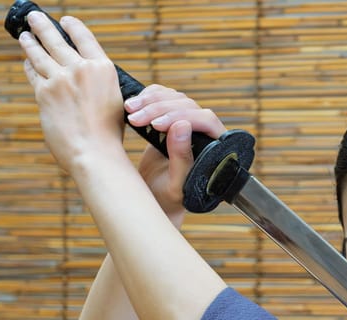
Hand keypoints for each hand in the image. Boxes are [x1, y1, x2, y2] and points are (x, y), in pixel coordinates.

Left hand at [20, 11, 123, 172]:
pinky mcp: (43, 93)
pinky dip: (29, 65)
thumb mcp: (113, 98)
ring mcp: (60, 79)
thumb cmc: (107, 132)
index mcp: (103, 68)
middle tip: (34, 18)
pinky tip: (27, 61)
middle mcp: (81, 69)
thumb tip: (78, 71)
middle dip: (43, 26)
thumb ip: (96, 81)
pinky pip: (33, 74)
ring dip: (30, 42)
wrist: (94, 152)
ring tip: (25, 35)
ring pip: (40, 54)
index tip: (64, 20)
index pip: (84, 38)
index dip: (72, 26)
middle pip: (57, 40)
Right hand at [128, 85, 226, 224]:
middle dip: (159, 108)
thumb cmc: (168, 201)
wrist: (152, 201)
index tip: (156, 125)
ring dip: (151, 100)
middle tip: (135, 118)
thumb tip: (182, 126)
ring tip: (130, 110)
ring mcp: (189, 124)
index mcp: (216, 149)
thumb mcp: (175, 186)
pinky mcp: (172, 119)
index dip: (182, 117)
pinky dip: (148, 97)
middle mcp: (206, 133)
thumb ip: (182, 159)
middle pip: (188, 105)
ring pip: (175, 98)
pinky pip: (164, 97)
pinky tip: (133, 104)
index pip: (206, 120)